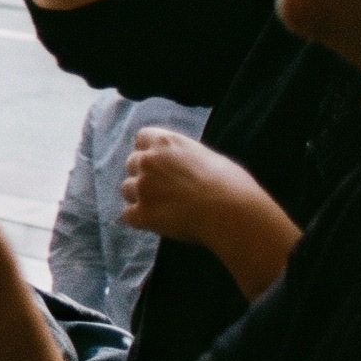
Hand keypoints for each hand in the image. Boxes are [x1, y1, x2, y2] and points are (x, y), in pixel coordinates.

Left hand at [120, 129, 265, 244]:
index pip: (142, 138)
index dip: (149, 151)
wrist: (234, 214)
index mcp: (165, 142)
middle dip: (144, 175)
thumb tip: (179, 162)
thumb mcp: (209, 157)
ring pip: (127, 189)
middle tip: (165, 189)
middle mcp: (148, 160)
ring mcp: (142, 187)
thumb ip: (184, 156)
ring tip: (166, 207)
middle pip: (131, 164)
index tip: (161, 163)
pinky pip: (128, 215)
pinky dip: (140, 220)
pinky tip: (159, 222)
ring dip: (140, 197)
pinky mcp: (142, 213)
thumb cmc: (232, 185)